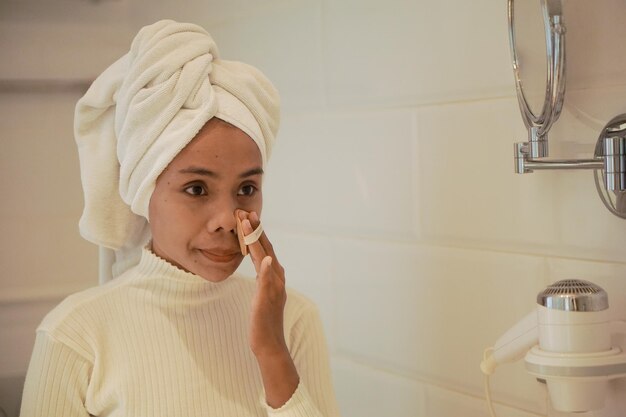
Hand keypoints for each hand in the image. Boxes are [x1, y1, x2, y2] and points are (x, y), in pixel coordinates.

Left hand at [240, 211, 298, 406]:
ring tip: (249, 223)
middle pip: (266, 247)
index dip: (256, 232)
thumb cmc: (263, 320)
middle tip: (246, 211)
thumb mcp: (261, 293)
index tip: (247, 216)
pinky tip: (264, 257)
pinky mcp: (268, 298)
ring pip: (266, 257)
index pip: (264, 248)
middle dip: (256, 229)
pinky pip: (268, 281)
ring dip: (257, 240)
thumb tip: (261, 263)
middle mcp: (277, 277)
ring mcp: (274, 287)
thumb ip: (262, 277)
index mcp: (274, 275)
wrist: (268, 343)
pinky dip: (267, 268)